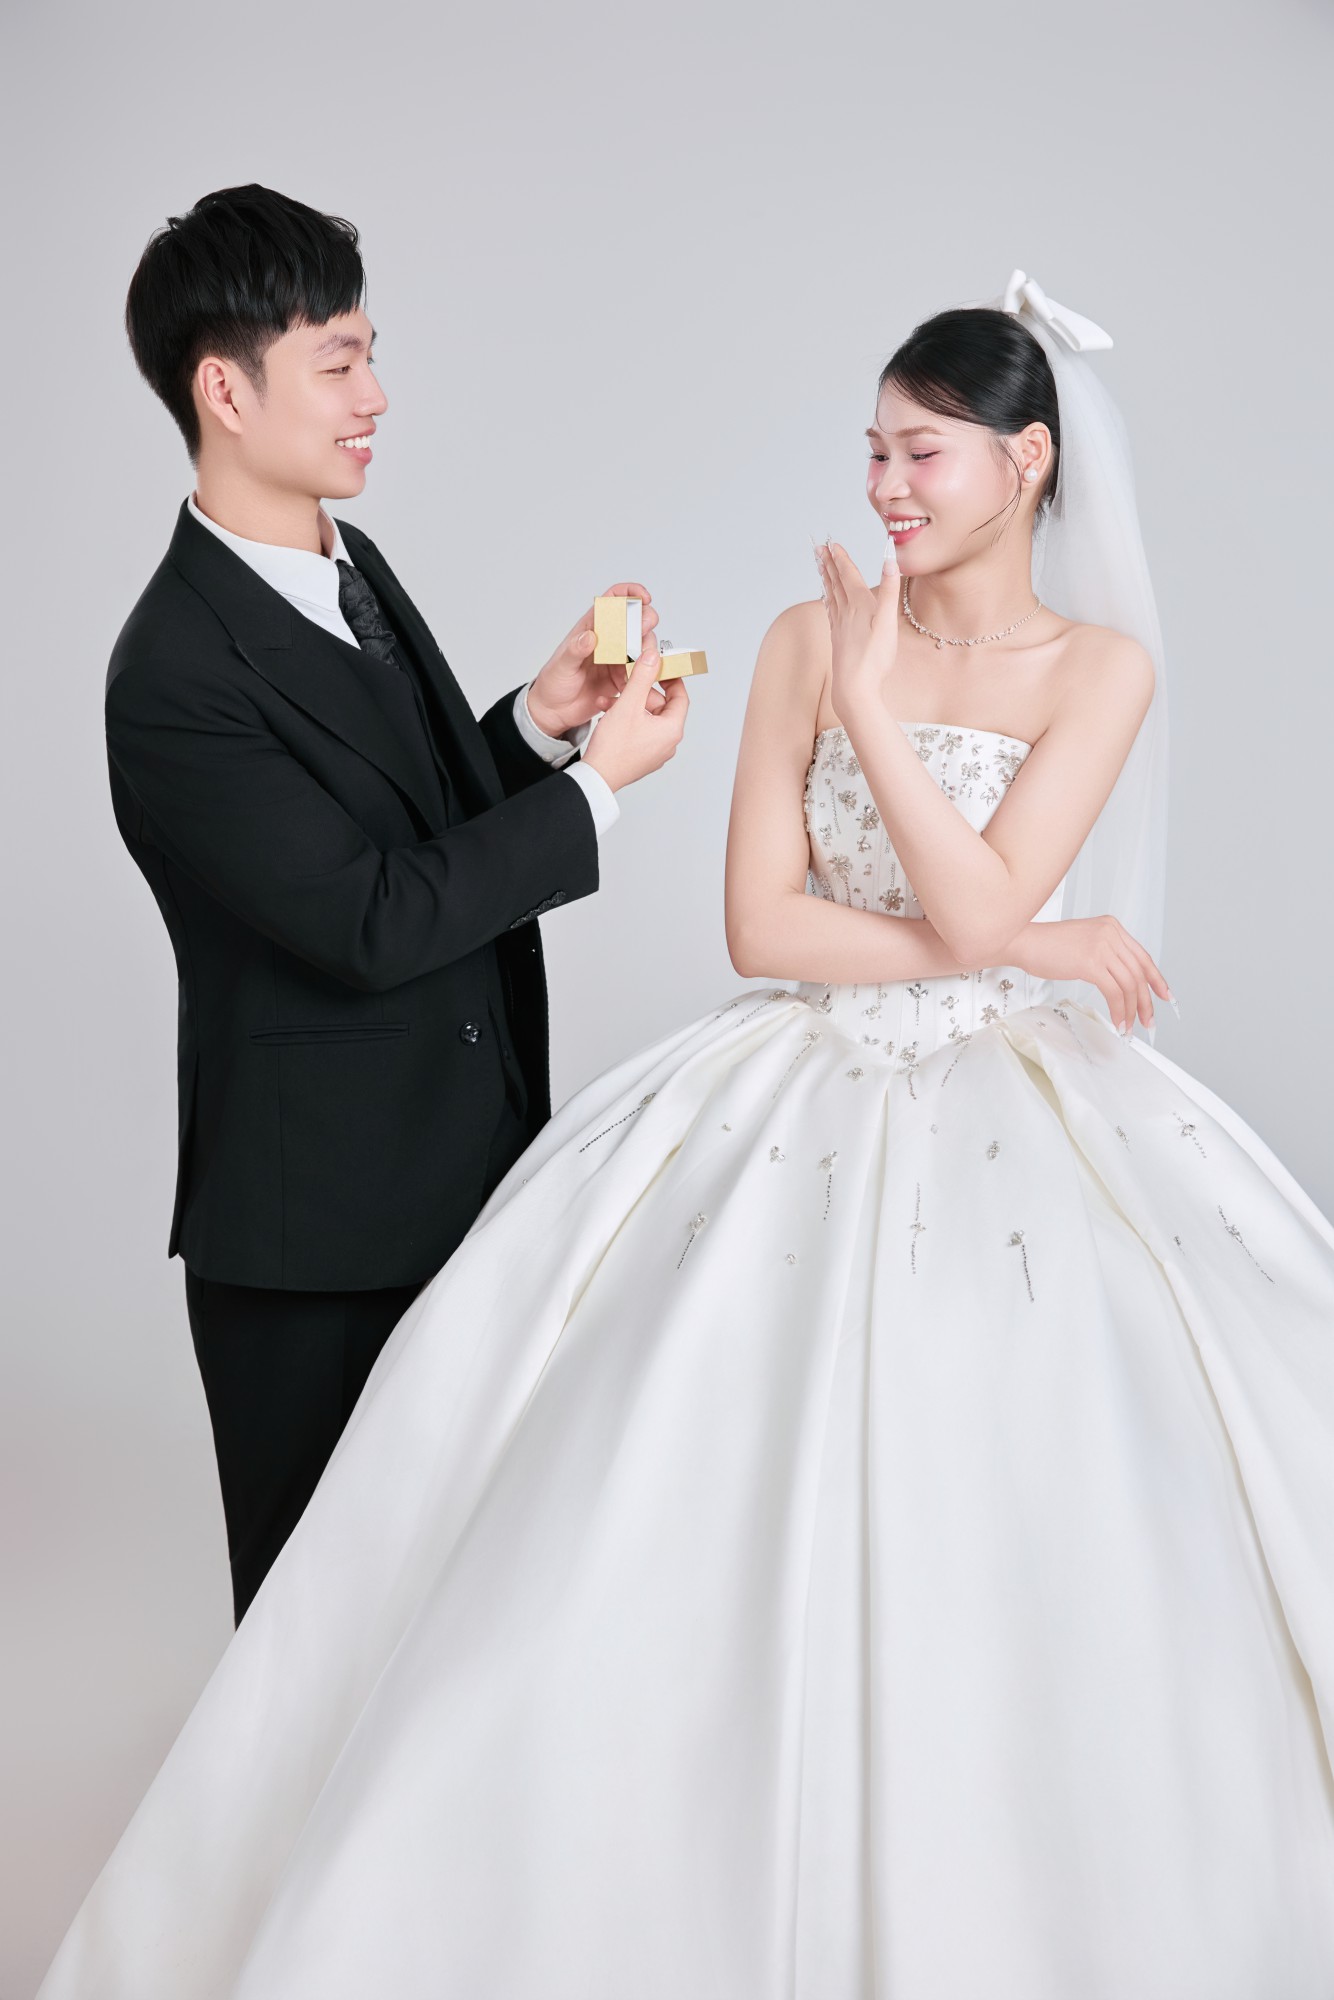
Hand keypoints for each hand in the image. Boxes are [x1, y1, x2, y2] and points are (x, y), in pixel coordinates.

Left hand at [527, 582, 664, 737]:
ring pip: (643, 645)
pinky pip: (641, 671)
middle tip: (643, 632)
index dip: (630, 593)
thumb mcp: (561, 665)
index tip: (644, 598)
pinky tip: (634, 681)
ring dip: (646, 650)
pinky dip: (643, 674)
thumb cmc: (554, 683)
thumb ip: (575, 650)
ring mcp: (618, 658)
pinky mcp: (623, 677)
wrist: (555, 710)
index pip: (613, 600)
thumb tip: (589, 636)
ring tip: (638, 662)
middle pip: (635, 620)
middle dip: (645, 621)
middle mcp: (608, 639)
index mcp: (592, 627)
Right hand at [579, 634, 688, 791]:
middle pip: (660, 706)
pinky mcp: (642, 756)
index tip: (660, 668)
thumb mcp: (628, 704)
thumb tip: (654, 657)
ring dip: (629, 705)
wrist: (597, 777)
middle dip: (640, 692)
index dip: (671, 679)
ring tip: (609, 702)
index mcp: (671, 730)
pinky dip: (626, 719)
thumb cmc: (613, 748)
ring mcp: (655, 751)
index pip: (680, 696)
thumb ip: (642, 677)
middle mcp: (667, 743)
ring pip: (646, 717)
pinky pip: (639, 730)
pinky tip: (608, 715)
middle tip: (625, 684)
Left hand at [814, 537, 902, 727]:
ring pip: (831, 596)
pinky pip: (831, 612)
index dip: (841, 559)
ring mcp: (840, 626)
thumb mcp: (888, 622)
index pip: (849, 576)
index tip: (832, 544)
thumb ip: (890, 591)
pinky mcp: (838, 639)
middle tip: (819, 548)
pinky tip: (827, 600)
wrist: (855, 687)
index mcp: (859, 605)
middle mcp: (846, 613)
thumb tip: (890, 561)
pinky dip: (828, 600)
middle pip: (836, 582)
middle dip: (829, 564)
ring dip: (826, 579)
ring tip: (820, 567)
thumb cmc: (874, 658)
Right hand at [1008, 914, 1173, 1034]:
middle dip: (1146, 1001)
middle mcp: (1111, 933)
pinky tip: (1117, 1021)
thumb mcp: (1084, 942)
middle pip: (1139, 972)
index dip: (1156, 979)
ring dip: (1132, 1010)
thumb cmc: (1046, 946)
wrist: (1023, 942)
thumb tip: (1120, 980)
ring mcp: (1102, 947)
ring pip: (1129, 985)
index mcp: (1112, 927)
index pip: (1142, 956)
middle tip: (1147, 1020)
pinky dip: (1119, 1010)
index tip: (1164, 995)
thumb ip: (1104, 954)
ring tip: (1129, 1026)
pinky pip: (1114, 992)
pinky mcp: (1091, 962)